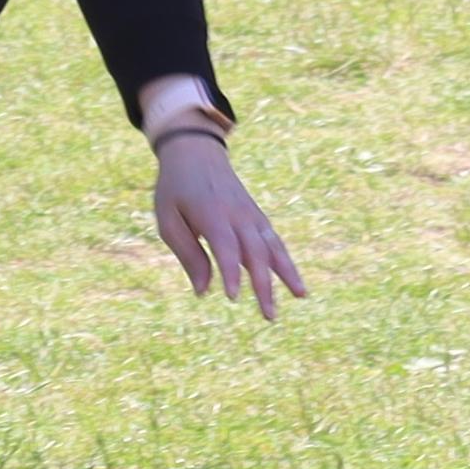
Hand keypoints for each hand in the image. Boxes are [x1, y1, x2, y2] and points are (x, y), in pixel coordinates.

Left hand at [148, 126, 310, 323]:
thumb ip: (188, 254)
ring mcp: (251, 214)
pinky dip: (285, 260)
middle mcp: (237, 214)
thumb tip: (203, 292)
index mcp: (212, 214)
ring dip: (287, 272)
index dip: (231, 272)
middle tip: (269, 316)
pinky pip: (274, 240)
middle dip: (264, 285)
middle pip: (256, 252)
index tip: (232, 297)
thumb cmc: (176, 189)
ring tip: (301, 296)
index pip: (226, 247)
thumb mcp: (168, 220)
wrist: (196, 152)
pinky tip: (294, 281)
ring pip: (273, 245)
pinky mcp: (257, 216)